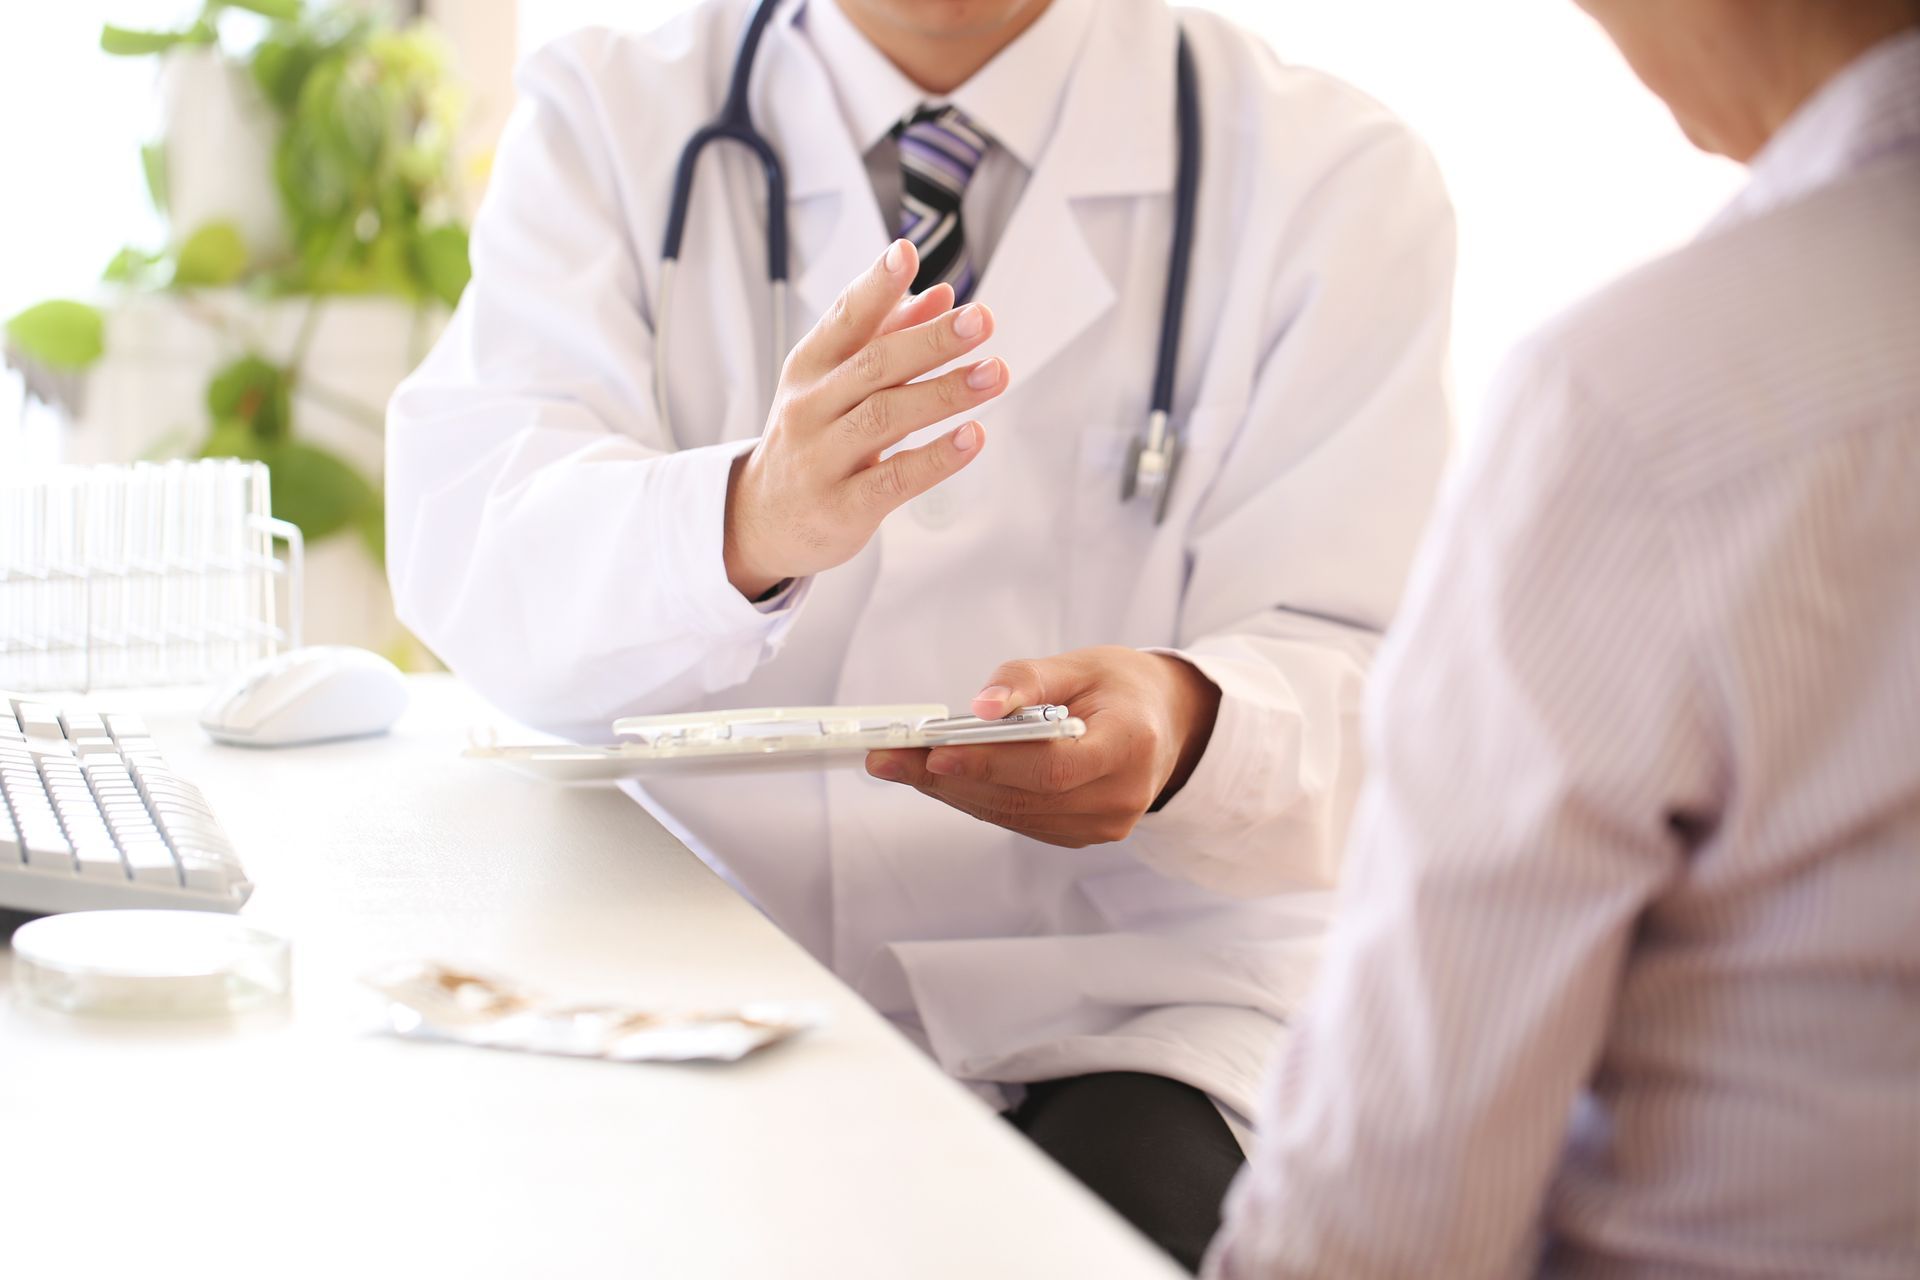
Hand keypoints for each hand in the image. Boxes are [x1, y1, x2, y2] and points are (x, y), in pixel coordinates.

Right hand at [723, 239, 1008, 597]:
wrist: (761, 521)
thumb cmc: (811, 438)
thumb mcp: (834, 383)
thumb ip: (887, 337)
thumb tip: (942, 294)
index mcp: (809, 368)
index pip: (844, 319)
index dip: (875, 287)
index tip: (906, 253)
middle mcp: (810, 408)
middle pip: (874, 365)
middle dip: (931, 340)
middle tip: (981, 319)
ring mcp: (823, 459)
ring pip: (886, 417)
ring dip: (945, 392)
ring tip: (995, 372)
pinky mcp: (843, 507)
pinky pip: (894, 479)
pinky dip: (936, 458)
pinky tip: (973, 437)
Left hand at [865, 646, 1221, 847]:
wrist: (1165, 724)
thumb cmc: (1121, 687)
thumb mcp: (1081, 664)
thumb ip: (1027, 681)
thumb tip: (978, 707)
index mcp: (1132, 745)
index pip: (1053, 766)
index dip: (992, 763)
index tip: (935, 752)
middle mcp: (1121, 796)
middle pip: (1024, 796)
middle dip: (949, 777)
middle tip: (888, 758)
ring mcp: (1104, 824)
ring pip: (1013, 814)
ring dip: (951, 791)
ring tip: (898, 766)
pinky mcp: (1082, 835)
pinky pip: (1019, 820)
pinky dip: (976, 798)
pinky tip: (938, 778)